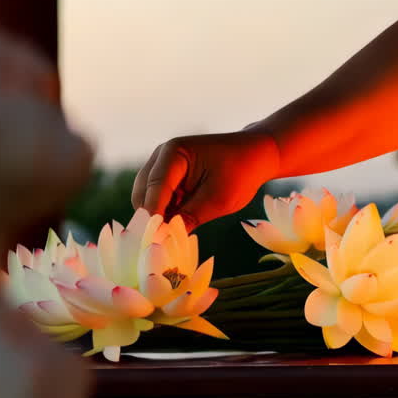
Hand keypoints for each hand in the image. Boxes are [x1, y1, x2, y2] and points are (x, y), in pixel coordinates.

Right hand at [132, 128, 279, 229]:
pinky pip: (158, 201)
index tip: (157, 241)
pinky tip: (177, 228)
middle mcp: (161, 156)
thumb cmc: (240, 173)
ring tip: (173, 238)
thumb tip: (165, 239)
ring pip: (147, 200)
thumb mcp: (218, 199)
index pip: (155, 188)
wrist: (255, 156)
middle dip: (152, 219)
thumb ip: (190, 217)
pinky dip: (166, 214)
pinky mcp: (168, 178)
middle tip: (164, 244)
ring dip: (159, 217)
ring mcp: (162, 166)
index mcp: (173, 153)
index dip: (155, 216)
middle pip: (143, 195)